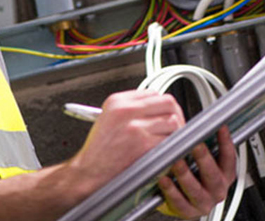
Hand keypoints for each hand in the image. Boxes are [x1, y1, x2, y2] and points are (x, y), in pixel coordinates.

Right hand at [67, 90, 185, 193]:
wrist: (89, 171)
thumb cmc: (98, 149)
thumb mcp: (107, 116)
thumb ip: (129, 108)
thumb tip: (153, 107)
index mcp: (118, 101)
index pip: (153, 93)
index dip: (162, 105)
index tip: (165, 113)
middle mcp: (127, 110)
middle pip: (167, 103)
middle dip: (176, 114)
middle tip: (176, 125)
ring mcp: (136, 127)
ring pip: (173, 122)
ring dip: (176, 132)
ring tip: (171, 140)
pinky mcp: (143, 145)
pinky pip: (170, 142)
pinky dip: (172, 148)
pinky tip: (166, 152)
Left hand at [157, 126, 236, 218]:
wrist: (185, 198)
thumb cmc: (195, 173)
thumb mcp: (203, 159)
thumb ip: (203, 144)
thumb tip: (197, 123)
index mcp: (224, 175)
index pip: (229, 158)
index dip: (225, 142)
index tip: (219, 127)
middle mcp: (217, 189)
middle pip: (213, 175)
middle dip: (204, 159)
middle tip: (195, 145)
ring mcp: (204, 202)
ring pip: (196, 190)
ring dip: (185, 175)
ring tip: (176, 162)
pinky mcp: (188, 211)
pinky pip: (180, 203)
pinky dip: (171, 191)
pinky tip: (164, 180)